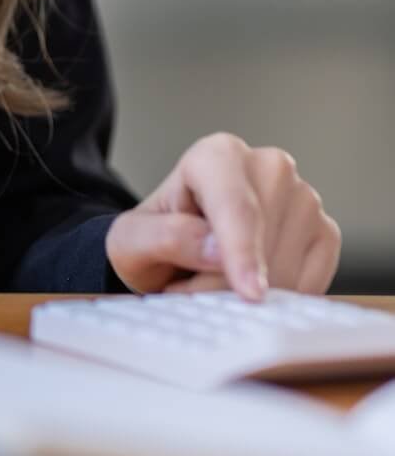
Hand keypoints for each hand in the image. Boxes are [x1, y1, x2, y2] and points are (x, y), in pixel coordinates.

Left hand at [105, 132, 340, 299]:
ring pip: (289, 269)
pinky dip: (279, 300)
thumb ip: (165, 238)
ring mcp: (303, 198)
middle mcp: (268, 167)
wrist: (174, 250)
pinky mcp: (324, 232)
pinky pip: (311, 283)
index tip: (250, 293)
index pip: (237, 207)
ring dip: (248, 295)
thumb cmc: (153, 239)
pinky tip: (250, 287)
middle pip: (263, 244)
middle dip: (226, 284)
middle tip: (189, 287)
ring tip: (214, 281)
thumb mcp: (132, 240)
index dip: (242, 252)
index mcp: (218, 155)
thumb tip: (214, 248)